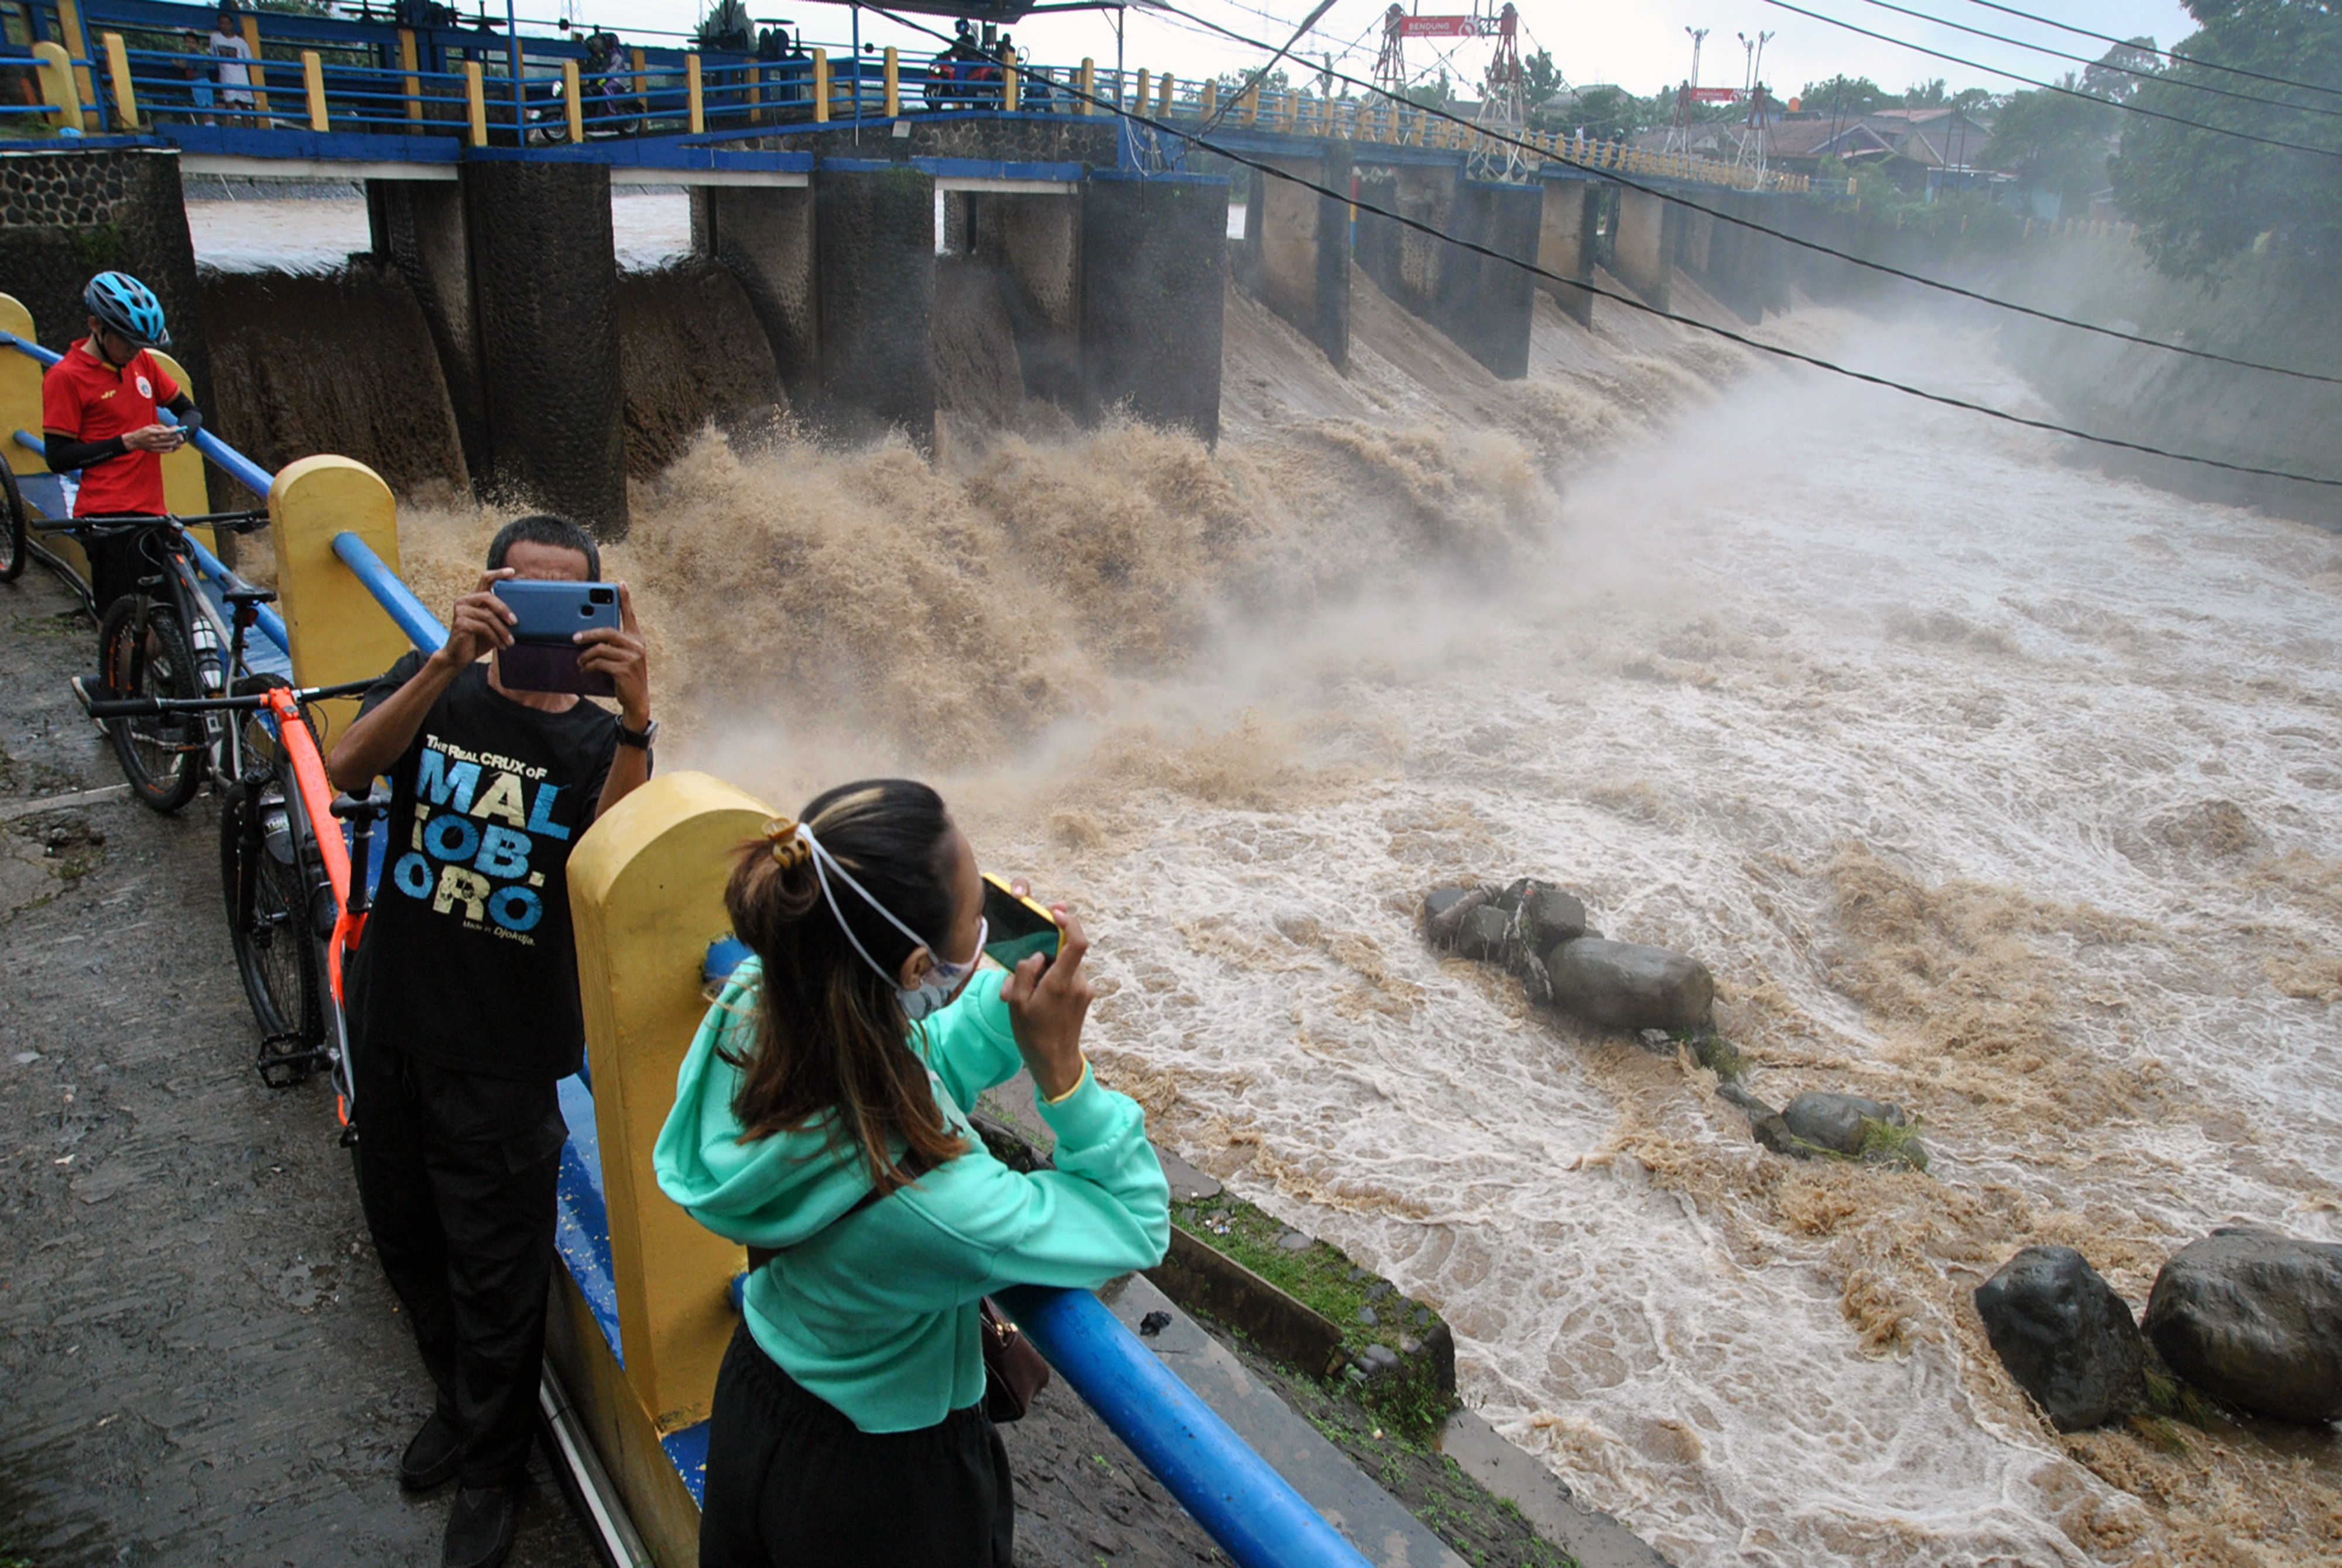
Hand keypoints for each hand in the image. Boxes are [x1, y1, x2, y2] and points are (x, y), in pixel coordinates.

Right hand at [121, 424, 181, 453]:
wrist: (134, 441)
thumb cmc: (143, 432)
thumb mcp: (150, 427)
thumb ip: (160, 427)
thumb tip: (171, 429)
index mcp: (151, 432)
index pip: (165, 432)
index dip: (173, 431)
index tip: (179, 429)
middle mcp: (153, 439)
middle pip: (168, 439)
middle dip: (176, 437)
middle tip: (182, 436)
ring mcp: (153, 446)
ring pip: (168, 445)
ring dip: (175, 443)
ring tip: (180, 442)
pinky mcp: (154, 450)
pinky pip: (164, 450)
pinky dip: (170, 449)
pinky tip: (174, 447)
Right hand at [436, 567, 517, 668]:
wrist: (459, 657)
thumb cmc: (478, 640)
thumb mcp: (493, 626)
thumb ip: (501, 616)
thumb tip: (524, 614)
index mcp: (474, 597)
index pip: (485, 579)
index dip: (498, 573)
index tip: (512, 572)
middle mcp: (465, 600)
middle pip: (488, 596)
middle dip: (504, 609)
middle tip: (515, 622)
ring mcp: (461, 610)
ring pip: (488, 615)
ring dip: (502, 630)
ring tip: (511, 641)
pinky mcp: (460, 623)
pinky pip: (483, 627)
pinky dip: (496, 638)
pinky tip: (502, 646)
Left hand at [575, 580, 651, 726]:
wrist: (637, 700)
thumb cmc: (626, 677)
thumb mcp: (623, 658)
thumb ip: (613, 646)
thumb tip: (588, 639)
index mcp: (637, 639)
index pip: (631, 616)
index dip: (626, 599)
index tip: (620, 584)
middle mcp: (637, 646)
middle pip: (608, 632)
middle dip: (588, 634)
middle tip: (574, 638)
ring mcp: (632, 658)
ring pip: (601, 649)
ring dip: (586, 656)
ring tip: (579, 661)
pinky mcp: (624, 670)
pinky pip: (600, 663)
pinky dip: (588, 666)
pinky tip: (585, 670)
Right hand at [1003, 907, 1089, 1100]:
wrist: (1056, 1063)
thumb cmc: (1033, 1035)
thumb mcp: (1016, 1004)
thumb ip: (1024, 973)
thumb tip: (1035, 956)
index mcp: (1061, 983)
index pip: (1077, 942)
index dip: (1070, 922)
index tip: (1056, 914)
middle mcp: (1078, 984)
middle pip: (1066, 952)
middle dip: (1045, 954)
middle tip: (1026, 971)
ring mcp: (1084, 991)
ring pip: (1065, 966)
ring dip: (1048, 971)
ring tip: (1028, 995)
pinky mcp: (1084, 997)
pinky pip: (1068, 978)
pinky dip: (1054, 981)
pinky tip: (1040, 1001)